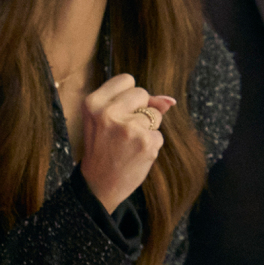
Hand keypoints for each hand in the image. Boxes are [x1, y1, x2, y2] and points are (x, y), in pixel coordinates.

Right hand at [80, 74, 173, 212]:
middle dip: (140, 109)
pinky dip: (151, 145)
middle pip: (142, 93)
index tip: (120, 111)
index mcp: (93, 103)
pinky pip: (159, 135)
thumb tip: (170, 100)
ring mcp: (129, 128)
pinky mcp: (145, 143)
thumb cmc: (103, 149)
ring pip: (155, 115)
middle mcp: (108, 113)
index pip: (126, 79)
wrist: (99, 185)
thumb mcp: (104, 120)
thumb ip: (134, 104)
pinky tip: (136, 155)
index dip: (128, 95)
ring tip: (129, 143)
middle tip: (124, 130)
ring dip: (148, 128)